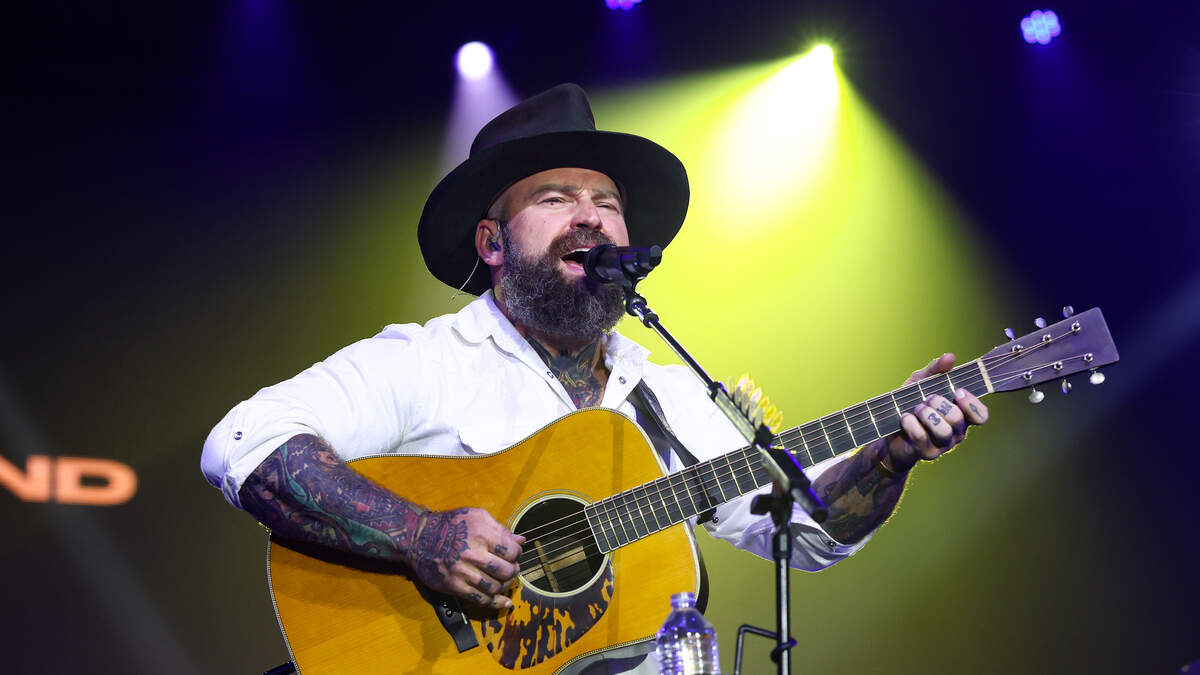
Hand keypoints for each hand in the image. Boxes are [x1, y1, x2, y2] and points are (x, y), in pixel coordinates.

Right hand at [407, 507, 524, 608]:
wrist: (419, 538)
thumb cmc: (450, 525)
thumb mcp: (476, 516)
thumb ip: (500, 529)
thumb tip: (521, 541)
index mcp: (481, 534)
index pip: (512, 551)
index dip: (517, 554)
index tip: (513, 555)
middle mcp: (473, 553)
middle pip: (506, 571)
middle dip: (513, 571)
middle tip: (510, 569)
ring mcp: (463, 572)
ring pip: (495, 587)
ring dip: (505, 586)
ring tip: (504, 581)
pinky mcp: (455, 586)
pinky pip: (480, 599)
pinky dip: (496, 603)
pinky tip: (504, 603)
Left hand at [879, 353, 988, 472]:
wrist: (886, 431)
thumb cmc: (909, 405)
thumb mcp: (920, 383)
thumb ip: (935, 370)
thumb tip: (950, 357)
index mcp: (961, 415)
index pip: (981, 415)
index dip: (972, 403)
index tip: (958, 391)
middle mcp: (955, 432)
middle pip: (958, 418)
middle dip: (939, 403)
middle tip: (926, 399)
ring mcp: (942, 445)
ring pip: (943, 430)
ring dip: (926, 415)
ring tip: (916, 409)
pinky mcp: (926, 453)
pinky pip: (922, 437)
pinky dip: (911, 423)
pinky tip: (904, 418)